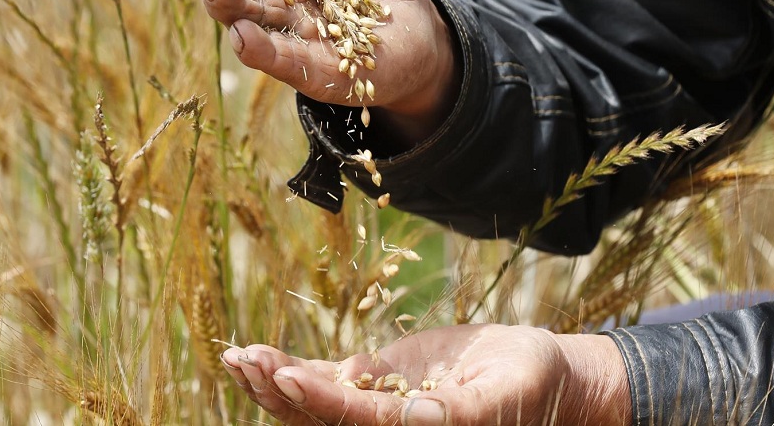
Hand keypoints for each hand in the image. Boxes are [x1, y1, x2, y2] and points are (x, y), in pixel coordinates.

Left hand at [221, 324, 629, 424]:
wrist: (537, 373)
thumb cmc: (531, 382)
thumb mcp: (504, 394)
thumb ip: (464, 411)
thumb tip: (419, 419)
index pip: (358, 422)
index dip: (320, 399)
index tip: (284, 372)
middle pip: (320, 418)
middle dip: (278, 390)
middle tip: (244, 359)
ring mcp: (376, 406)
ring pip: (312, 403)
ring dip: (272, 381)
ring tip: (236, 356)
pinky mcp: (374, 383)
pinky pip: (323, 380)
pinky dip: (288, 368)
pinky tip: (252, 355)